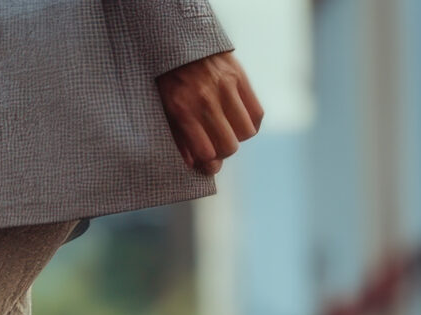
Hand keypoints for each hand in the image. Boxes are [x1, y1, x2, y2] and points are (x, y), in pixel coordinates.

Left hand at [157, 51, 261, 175]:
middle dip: (222, 153)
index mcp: (183, 112)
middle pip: (230, 146)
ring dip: (237, 137)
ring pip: (247, 132)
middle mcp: (206, 101)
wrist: (178, 43)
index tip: (204, 162)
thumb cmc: (167, 82)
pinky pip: (257, 113)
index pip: (206, 153)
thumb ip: (179, 139)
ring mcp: (226, 88)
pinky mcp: (240, 78)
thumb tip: (194, 165)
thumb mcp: (163, 111)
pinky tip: (238, 120)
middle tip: (215, 146)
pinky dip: (250, 123)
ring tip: (225, 130)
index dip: (207, 163)